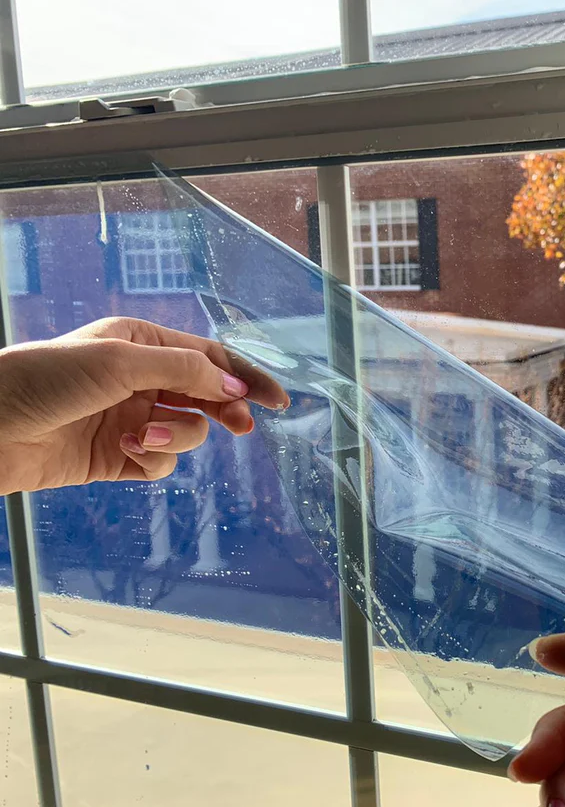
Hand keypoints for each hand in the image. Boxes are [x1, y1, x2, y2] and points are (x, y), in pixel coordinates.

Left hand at [0, 317, 288, 493]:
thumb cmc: (46, 380)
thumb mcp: (122, 362)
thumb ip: (186, 372)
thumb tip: (235, 389)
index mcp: (141, 344)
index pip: (210, 359)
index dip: (246, 378)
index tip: (277, 400)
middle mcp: (140, 379)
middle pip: (206, 396)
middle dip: (224, 411)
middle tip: (241, 427)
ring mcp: (131, 418)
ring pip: (186, 432)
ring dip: (175, 437)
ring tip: (141, 437)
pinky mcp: (118, 456)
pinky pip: (161, 462)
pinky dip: (152, 458)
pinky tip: (125, 449)